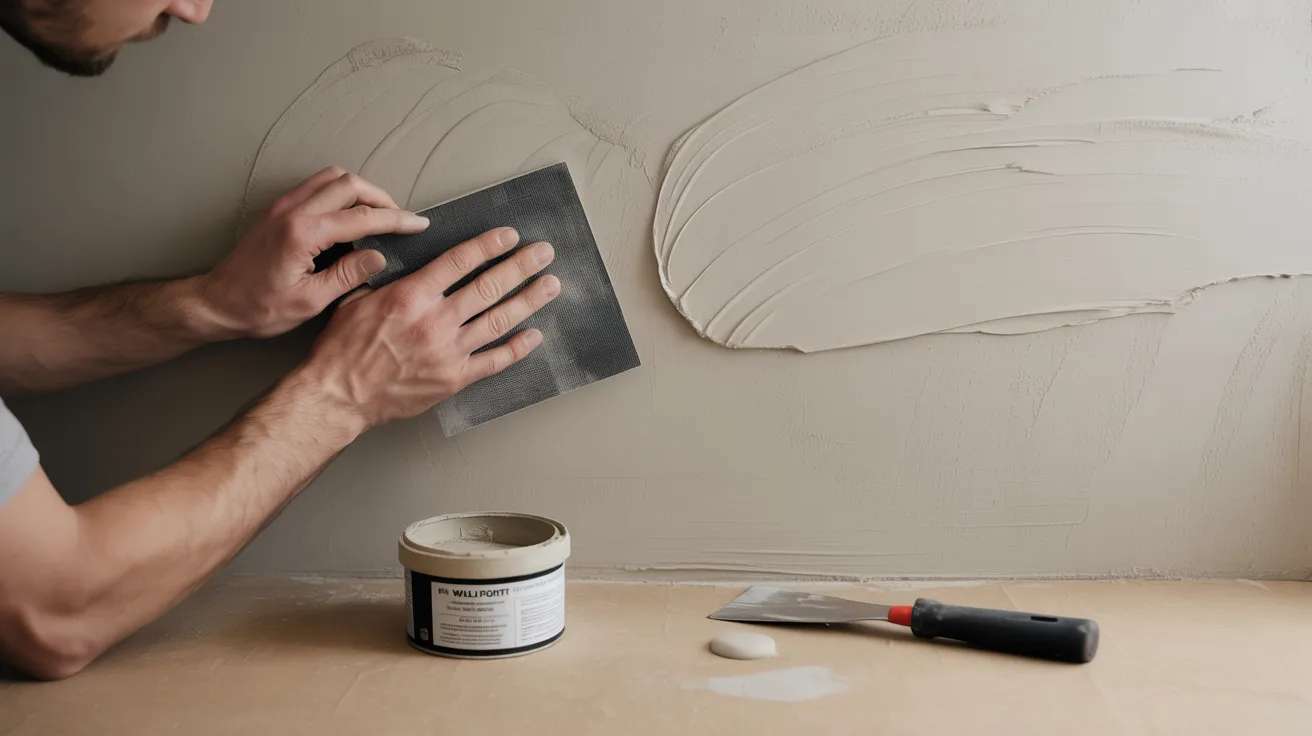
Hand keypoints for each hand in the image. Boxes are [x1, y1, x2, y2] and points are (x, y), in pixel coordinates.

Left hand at [200, 166, 430, 338]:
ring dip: (361, 191)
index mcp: (303, 234)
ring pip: (333, 178)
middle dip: (382, 198)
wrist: (217, 303)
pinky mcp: (278, 209)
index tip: (419, 225)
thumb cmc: (258, 308)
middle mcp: (293, 211)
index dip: (397, 220)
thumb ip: (347, 276)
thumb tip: (379, 257)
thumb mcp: (309, 302)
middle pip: (350, 184)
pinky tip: (349, 216)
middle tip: (400, 220)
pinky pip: (316, 186)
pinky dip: (341, 193)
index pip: (362, 216)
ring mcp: (283, 206)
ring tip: (378, 215)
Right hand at [294, 226, 560, 431]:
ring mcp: (448, 351)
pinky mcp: (454, 378)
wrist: (339, 395)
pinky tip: (535, 334)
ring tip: (550, 285)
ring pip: (499, 320)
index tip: (509, 236)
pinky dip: (517, 347)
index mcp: (412, 296)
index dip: (489, 246)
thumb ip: (384, 279)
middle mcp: (435, 320)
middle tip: (543, 253)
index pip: (460, 261)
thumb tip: (397, 258)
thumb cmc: (342, 350)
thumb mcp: (356, 300)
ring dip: (529, 300)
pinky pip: (494, 360)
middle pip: (489, 286)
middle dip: (521, 266)